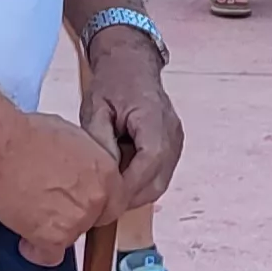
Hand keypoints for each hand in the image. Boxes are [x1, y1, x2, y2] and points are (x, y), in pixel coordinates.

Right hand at [0, 112, 121, 266]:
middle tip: (49, 202)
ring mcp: (76, 222)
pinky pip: (49, 256)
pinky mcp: (52, 239)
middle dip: (73, 214)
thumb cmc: (26, 136)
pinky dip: (36, 250)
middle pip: (92, 220)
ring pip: (70, 237)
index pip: (114, 202)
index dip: (95, 204)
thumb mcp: (71, 137)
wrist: (0, 149)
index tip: (80, 203)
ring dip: (53, 230)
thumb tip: (79, 170)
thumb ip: (85, 162)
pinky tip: (25, 236)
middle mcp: (95, 199)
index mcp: (105, 172)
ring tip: (29, 211)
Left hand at [80, 30, 185, 212]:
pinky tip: (122, 180)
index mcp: (154, 117)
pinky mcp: (172, 146)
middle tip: (104, 205)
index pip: (150, 160)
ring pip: (161, 182)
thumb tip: (104, 173)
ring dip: (136, 193)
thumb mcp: (96, 107)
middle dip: (131, 196)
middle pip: (159, 179)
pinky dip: (142, 183)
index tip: (109, 198)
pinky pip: (160, 174)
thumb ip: (99, 139)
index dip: (131, 184)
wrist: (131, 65)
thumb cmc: (113, 83)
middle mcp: (171, 131)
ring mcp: (175, 140)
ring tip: (111, 194)